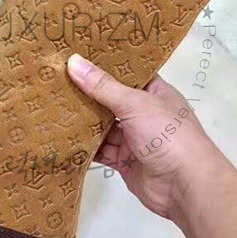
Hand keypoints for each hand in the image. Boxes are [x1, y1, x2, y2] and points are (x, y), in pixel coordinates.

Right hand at [67, 53, 226, 222]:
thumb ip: (103, 86)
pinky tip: (61, 135)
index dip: (104, 62)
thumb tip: (73, 62)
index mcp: (154, 92)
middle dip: (86, 91)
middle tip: (54, 76)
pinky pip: (100, 150)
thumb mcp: (135, 104)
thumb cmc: (167, 135)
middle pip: (110, 98)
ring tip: (51, 103)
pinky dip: (84, 145)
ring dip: (82, 119)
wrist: (185, 186)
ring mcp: (134, 138)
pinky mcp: (123, 161)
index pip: (127, 72)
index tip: (75, 50)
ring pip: (102, 125)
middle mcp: (144, 112)